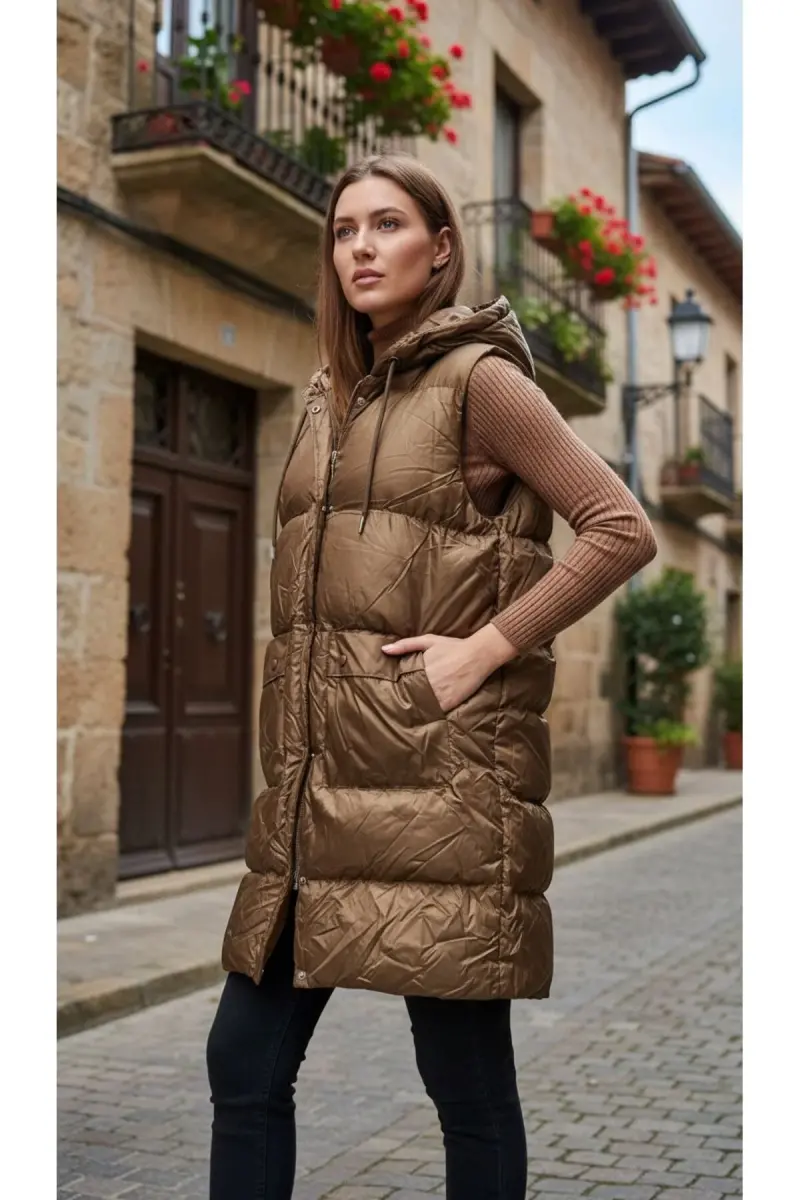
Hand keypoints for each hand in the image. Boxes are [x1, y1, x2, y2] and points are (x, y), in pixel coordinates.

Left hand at [382, 625, 516, 712]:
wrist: (478, 655)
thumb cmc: (453, 646)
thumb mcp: (428, 641)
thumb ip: (405, 645)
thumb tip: (384, 650)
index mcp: (419, 669)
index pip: (401, 685)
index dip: (397, 690)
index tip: (390, 695)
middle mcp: (427, 683)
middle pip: (410, 697)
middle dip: (405, 700)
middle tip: (397, 707)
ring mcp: (439, 694)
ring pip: (421, 706)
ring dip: (416, 708)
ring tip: (409, 714)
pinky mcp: (450, 702)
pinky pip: (435, 712)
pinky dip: (430, 713)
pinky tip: (425, 715)